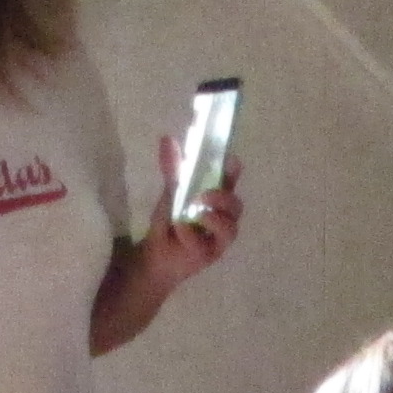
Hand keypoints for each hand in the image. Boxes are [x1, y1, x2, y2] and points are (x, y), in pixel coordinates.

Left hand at [145, 133, 243, 290]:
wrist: (156, 254)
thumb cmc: (169, 223)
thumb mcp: (170, 193)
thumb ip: (172, 169)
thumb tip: (166, 139)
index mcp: (216, 197)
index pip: (231, 180)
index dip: (233, 170)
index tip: (229, 160)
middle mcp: (223, 216)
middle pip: (236, 205)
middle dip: (223, 198)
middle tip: (203, 195)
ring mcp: (219, 237)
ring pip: (230, 227)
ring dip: (213, 218)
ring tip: (195, 213)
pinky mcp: (211, 254)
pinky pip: (208, 244)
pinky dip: (192, 234)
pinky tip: (179, 229)